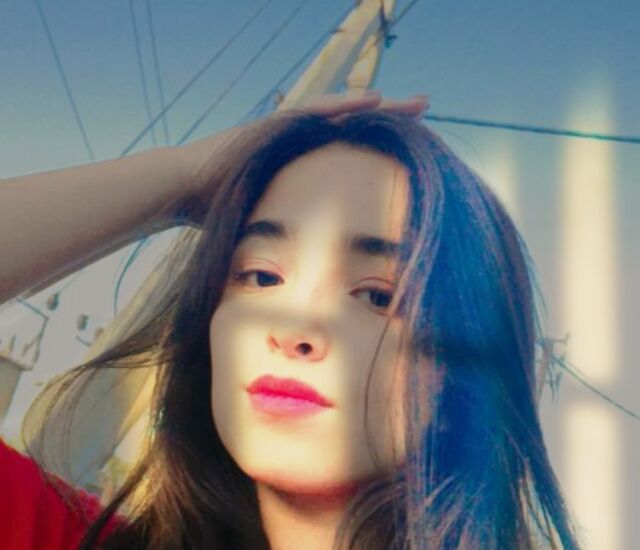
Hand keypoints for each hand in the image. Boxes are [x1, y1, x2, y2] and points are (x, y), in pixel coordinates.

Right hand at [175, 90, 428, 224]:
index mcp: (304, 164)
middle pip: (356, 127)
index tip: (417, 152)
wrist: (183, 190)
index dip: (383, 150)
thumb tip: (310, 287)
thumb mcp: (268, 229)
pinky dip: (343, 106)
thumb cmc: (221, 213)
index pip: (352, 152)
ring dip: (380, 107)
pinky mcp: (274, 125)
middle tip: (427, 112)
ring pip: (342, 113)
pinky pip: (314, 112)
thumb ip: (291, 244)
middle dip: (393, 121)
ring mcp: (288, 131)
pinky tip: (373, 101)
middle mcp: (301, 143)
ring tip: (414, 104)